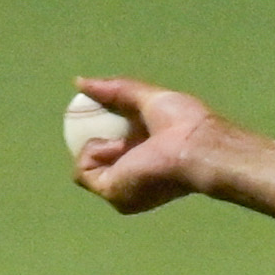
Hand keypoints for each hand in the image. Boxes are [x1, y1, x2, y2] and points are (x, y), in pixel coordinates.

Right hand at [69, 77, 274, 219]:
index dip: (103, 130)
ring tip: (123, 142)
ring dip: (96, 146)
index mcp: (146, 160)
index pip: (112, 150)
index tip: (103, 113)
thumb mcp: (144, 98)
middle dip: (96, 139)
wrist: (196, 146)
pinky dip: (91, 153)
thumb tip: (79, 81)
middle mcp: (134, 179)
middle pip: (96, 161)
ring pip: (86, 167)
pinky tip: (116, 148)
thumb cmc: (185, 123)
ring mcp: (122, 190)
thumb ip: (113, 90)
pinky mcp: (113, 193)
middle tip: (117, 130)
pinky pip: (82, 172)